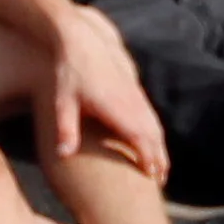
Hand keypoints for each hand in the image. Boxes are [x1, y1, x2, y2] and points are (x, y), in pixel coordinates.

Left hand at [42, 5, 172, 180]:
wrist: (80, 41)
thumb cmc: (67, 73)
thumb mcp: (61, 102)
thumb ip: (64, 128)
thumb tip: (63, 155)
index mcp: (116, 108)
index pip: (139, 138)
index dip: (147, 157)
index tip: (150, 175)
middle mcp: (131, 103)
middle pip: (153, 135)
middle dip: (159, 158)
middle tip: (160, 181)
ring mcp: (135, 96)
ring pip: (155, 126)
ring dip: (161, 147)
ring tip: (161, 168)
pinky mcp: (134, 90)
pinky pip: (151, 116)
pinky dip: (156, 133)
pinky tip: (154, 143)